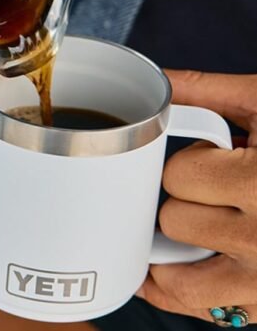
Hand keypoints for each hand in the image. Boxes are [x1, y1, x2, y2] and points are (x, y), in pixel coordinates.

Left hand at [137, 70, 256, 322]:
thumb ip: (209, 91)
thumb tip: (159, 77)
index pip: (179, 177)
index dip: (192, 162)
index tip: (216, 158)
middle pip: (175, 221)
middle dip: (191, 198)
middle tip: (225, 189)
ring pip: (180, 277)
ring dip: (189, 244)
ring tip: (218, 221)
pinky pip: (206, 310)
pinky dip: (194, 288)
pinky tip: (200, 263)